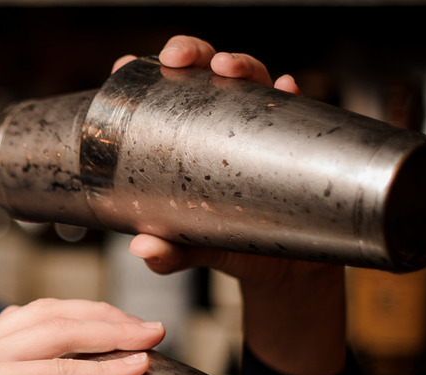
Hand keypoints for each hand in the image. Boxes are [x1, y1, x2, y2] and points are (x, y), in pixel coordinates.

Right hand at [0, 299, 164, 374]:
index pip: (38, 315)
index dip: (87, 315)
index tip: (124, 326)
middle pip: (52, 312)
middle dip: (106, 315)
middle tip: (148, 327)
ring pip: (58, 331)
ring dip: (112, 332)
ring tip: (149, 337)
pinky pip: (55, 371)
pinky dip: (99, 370)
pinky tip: (131, 368)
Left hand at [115, 35, 346, 374]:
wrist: (291, 269)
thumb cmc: (237, 246)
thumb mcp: (198, 249)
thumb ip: (170, 253)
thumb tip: (144, 248)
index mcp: (194, 138)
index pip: (168, 94)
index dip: (147, 72)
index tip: (126, 64)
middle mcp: (228, 125)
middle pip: (208, 74)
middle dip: (192, 53)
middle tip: (178, 59)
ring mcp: (264, 129)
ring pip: (253, 80)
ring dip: (240, 64)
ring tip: (226, 69)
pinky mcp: (298, 142)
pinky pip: (300, 109)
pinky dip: (292, 94)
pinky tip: (286, 88)